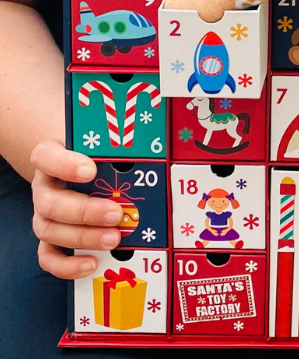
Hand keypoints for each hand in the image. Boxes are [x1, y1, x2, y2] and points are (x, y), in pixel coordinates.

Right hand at [30, 139, 120, 278]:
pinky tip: (92, 263)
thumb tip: (147, 147)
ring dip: (83, 237)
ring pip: (49, 230)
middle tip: (115, 214)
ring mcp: (43, 213)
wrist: (72, 163)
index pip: (46, 157)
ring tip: (113, 239)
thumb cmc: (90, 152)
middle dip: (85, 212)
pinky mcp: (48, 236)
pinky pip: (48, 256)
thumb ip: (113, 145)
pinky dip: (67, 265)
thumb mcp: (98, 142)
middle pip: (50, 203)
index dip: (65, 166)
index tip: (90, 171)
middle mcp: (43, 187)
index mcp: (50, 156)